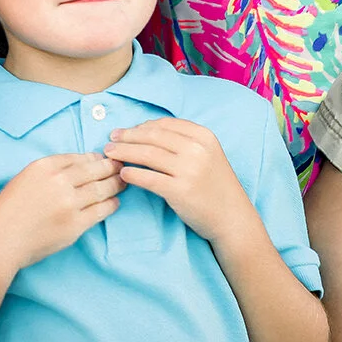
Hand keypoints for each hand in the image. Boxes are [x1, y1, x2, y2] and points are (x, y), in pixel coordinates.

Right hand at [0, 153, 123, 272]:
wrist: (0, 240)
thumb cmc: (10, 209)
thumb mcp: (27, 177)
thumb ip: (54, 169)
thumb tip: (86, 163)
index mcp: (46, 166)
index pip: (81, 157)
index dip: (97, 158)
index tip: (106, 159)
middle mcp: (59, 181)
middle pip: (96, 170)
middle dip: (113, 167)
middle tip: (123, 167)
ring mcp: (69, 203)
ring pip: (102, 189)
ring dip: (116, 184)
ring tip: (124, 182)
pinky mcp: (74, 225)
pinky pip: (100, 211)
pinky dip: (111, 204)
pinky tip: (115, 202)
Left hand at [104, 118, 259, 245]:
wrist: (232, 217)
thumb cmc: (215, 185)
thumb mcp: (208, 154)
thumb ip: (184, 141)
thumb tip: (147, 132)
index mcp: (203, 136)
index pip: (164, 124)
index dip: (141, 126)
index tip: (125, 131)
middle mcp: (196, 149)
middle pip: (152, 136)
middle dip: (127, 137)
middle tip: (110, 139)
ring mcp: (189, 169)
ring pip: (147, 155)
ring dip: (124, 152)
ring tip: (110, 155)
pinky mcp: (180, 190)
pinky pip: (149, 178)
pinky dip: (132, 174)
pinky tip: (122, 174)